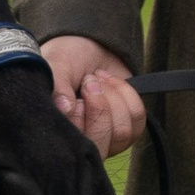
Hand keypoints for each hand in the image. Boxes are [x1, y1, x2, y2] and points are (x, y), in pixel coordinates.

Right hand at [41, 34, 147, 158]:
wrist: (90, 48)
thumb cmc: (67, 62)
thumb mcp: (57, 67)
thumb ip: (57, 87)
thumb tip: (66, 108)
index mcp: (62, 136)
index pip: (74, 147)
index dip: (77, 118)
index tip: (75, 93)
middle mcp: (85, 144)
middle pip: (102, 145)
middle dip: (99, 109)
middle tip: (89, 82)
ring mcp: (109, 139)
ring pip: (122, 132)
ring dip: (113, 97)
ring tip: (98, 79)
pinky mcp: (130, 127)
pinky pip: (137, 118)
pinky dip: (126, 94)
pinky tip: (111, 82)